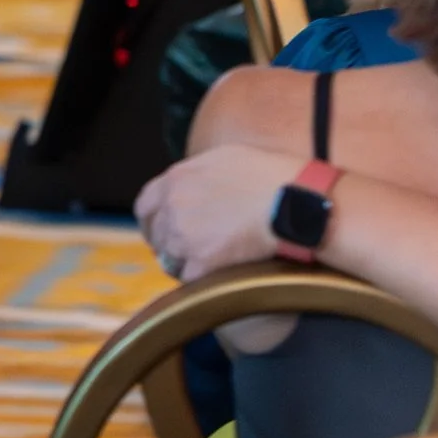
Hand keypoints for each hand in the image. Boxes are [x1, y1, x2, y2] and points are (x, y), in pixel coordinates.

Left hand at [134, 143, 298, 281]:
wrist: (293, 202)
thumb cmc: (267, 175)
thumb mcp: (222, 158)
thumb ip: (195, 174)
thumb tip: (190, 185)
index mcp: (174, 180)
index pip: (144, 206)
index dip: (152, 220)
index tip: (162, 228)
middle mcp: (172, 208)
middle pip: (155, 236)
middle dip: (168, 243)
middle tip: (188, 250)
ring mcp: (184, 237)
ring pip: (169, 259)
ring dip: (183, 263)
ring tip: (205, 263)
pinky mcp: (201, 263)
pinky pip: (189, 279)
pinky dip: (200, 279)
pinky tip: (216, 274)